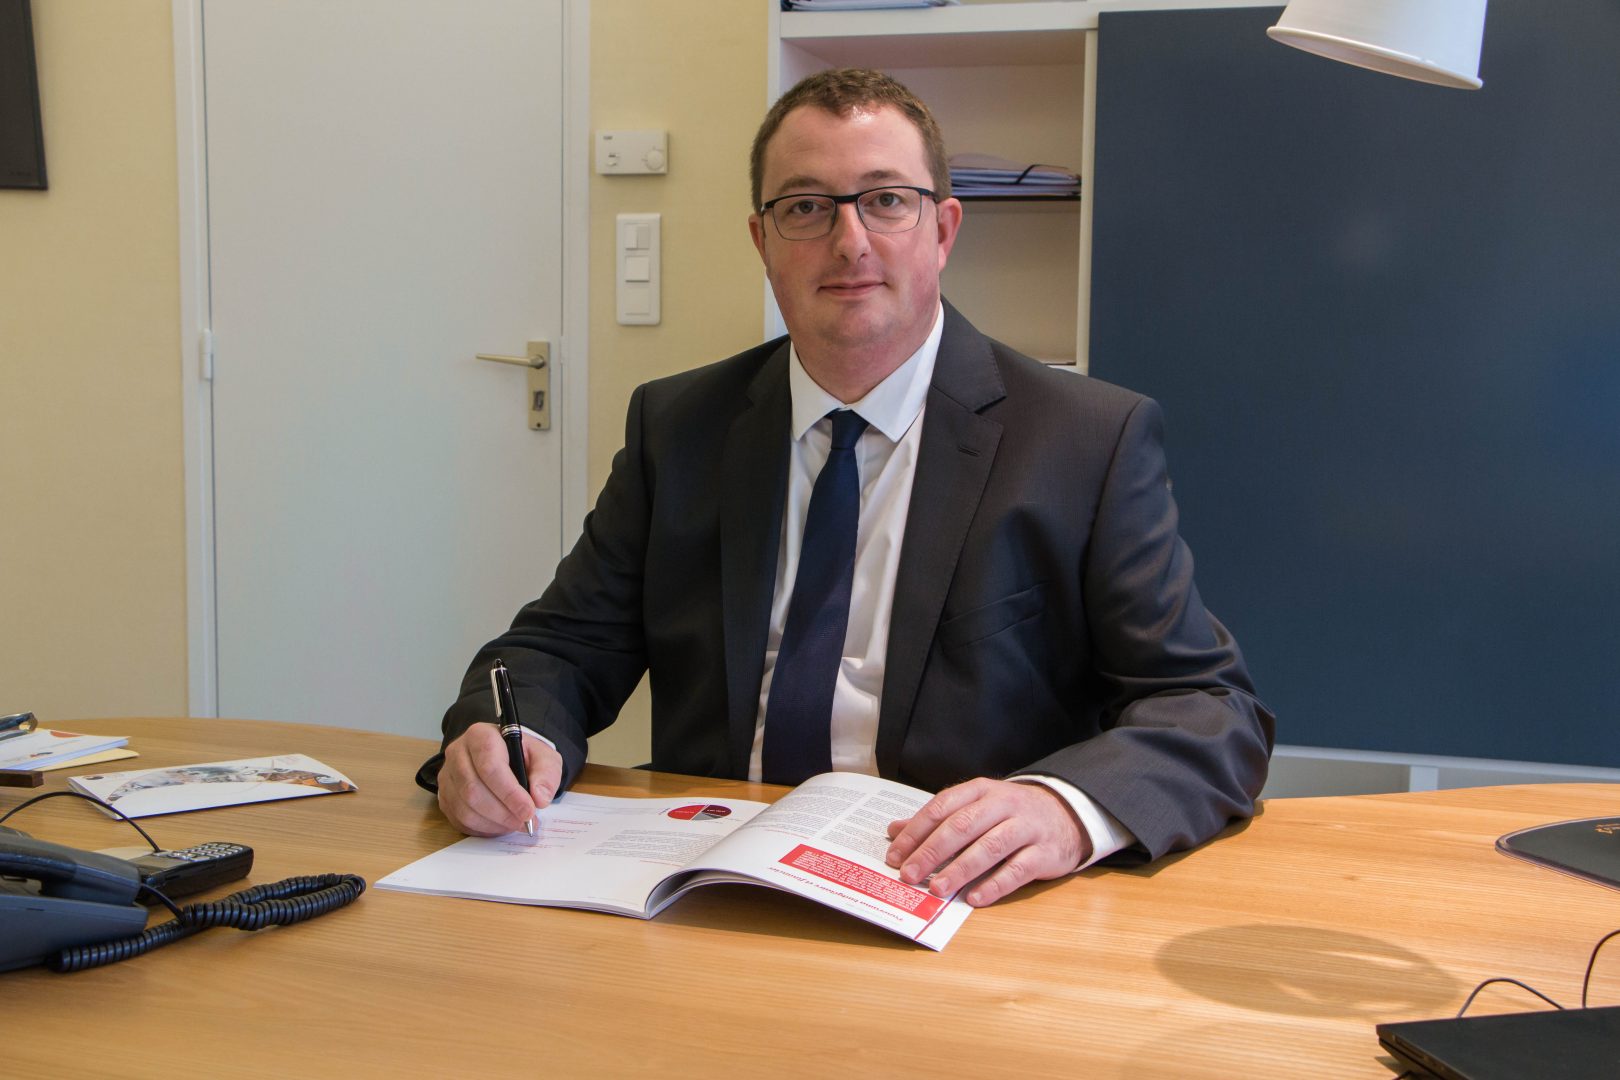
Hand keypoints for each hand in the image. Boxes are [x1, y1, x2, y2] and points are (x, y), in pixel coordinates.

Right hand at [437, 723, 561, 835]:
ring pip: (465, 808)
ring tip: (516, 824)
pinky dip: (483, 828)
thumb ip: (546, 774)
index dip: (510, 793)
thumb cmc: (522, 755)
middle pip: (473, 790)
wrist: (505, 756)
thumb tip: (539, 798)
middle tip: (525, 822)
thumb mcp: (543, 756)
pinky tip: (501, 825)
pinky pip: (459, 820)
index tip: (529, 810)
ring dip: (494, 823)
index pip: (490, 766)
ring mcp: (447, 776)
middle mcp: (457, 753)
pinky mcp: (444, 796)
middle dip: (503, 812)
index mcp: (480, 736)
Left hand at [884, 778, 1090, 907]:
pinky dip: (995, 885)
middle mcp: (1004, 804)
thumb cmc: (1010, 814)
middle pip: (963, 826)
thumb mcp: (975, 807)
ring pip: (990, 846)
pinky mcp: (1045, 853)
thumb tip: (894, 831)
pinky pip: (1017, 869)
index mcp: (981, 790)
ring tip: (937, 889)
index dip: (916, 832)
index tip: (894, 855)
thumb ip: (937, 819)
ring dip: (960, 869)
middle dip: (932, 852)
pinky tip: (974, 898)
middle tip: (909, 875)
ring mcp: (1027, 827)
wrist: (1066, 815)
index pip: (942, 807)